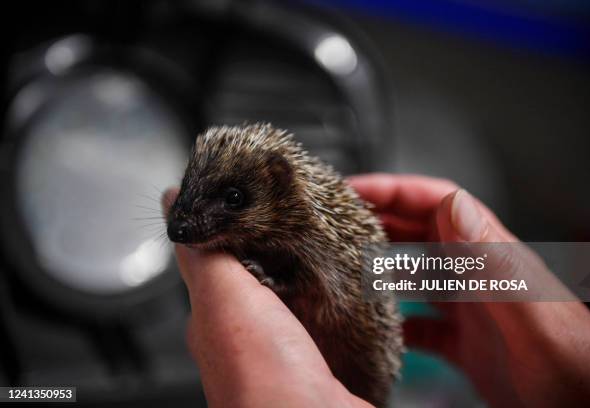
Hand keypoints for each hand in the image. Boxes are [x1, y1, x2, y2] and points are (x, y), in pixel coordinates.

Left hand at [162, 189, 371, 407]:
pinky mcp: (319, 353)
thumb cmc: (263, 380)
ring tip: (326, 236)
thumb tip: (173, 205)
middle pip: (261, 268)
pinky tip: (343, 278)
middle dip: (278, 238)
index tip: (253, 187)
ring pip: (294, 289)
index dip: (235, 220)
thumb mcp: (224, 299)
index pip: (219, 253)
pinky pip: (322, 311)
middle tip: (301, 209)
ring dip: (306, 264)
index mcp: (217, 312)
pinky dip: (330, 291)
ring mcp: (287, 342)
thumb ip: (203, 255)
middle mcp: (249, 329)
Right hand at [349, 173, 589, 406]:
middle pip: (420, 232)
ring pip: (417, 274)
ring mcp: (471, 307)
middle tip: (333, 224)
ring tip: (344, 268)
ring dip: (381, 267)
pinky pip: (421, 323)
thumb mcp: (530, 311)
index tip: (350, 189)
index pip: (436, 202)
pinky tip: (376, 329)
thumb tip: (453, 203)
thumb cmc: (572, 366)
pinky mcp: (466, 342)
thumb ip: (494, 260)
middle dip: (377, 221)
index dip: (391, 189)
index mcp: (491, 255)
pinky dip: (396, 321)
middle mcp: (478, 274)